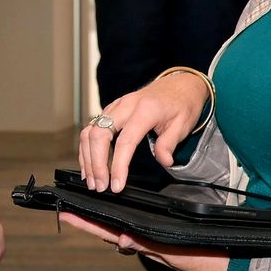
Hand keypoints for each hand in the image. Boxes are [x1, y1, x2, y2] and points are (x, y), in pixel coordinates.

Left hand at [57, 213, 229, 270]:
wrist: (229, 268)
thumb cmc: (204, 260)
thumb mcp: (173, 252)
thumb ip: (148, 244)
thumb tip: (122, 238)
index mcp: (143, 244)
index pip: (107, 231)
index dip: (86, 223)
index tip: (64, 213)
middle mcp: (145, 243)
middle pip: (109, 229)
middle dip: (87, 219)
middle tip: (66, 207)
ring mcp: (154, 243)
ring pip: (122, 230)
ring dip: (104, 220)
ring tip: (87, 208)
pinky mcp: (165, 241)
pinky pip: (140, 230)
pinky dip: (126, 223)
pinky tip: (121, 219)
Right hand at [78, 71, 210, 192]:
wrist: (180, 83)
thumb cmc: (182, 103)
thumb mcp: (183, 124)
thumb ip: (169, 143)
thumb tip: (164, 161)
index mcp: (145, 110)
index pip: (125, 141)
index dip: (118, 165)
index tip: (117, 185)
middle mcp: (126, 105)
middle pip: (99, 135)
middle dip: (96, 163)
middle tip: (100, 186)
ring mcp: (116, 106)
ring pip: (90, 131)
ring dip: (87, 158)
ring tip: (92, 180)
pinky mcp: (111, 109)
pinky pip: (92, 128)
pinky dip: (87, 148)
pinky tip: (89, 164)